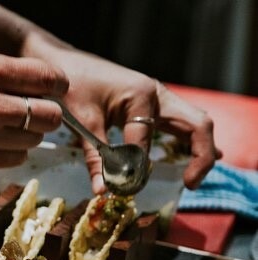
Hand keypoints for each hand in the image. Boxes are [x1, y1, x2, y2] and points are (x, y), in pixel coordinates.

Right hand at [0, 48, 67, 167]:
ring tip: (10, 124)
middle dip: (48, 111)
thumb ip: (0, 72)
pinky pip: (12, 159)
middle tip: (36, 108)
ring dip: (29, 132)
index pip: (46, 79)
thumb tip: (34, 85)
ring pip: (32, 140)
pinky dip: (14, 150)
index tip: (55, 87)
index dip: (57, 84)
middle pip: (47, 115)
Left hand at [39, 48, 219, 193]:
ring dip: (201, 148)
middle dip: (200, 155)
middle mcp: (158, 94)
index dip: (136, 168)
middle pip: (196, 124)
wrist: (63, 63)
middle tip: (190, 184)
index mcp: (141, 95)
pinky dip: (191, 140)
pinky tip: (198, 158)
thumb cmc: (72, 85)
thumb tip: (102, 191)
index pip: (145, 141)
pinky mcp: (153, 104)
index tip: (124, 188)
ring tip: (194, 178)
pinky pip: (182, 123)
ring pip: (194, 122)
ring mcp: (159, 98)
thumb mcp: (82, 122)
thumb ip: (94, 158)